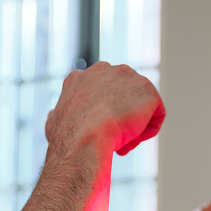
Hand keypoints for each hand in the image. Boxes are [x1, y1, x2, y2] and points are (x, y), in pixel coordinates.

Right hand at [45, 61, 165, 160]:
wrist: (85, 137)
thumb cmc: (67, 137)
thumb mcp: (54, 122)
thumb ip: (57, 116)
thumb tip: (54, 117)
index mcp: (82, 77)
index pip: (102, 94)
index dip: (103, 116)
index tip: (99, 132)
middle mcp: (106, 69)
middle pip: (124, 98)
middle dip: (121, 119)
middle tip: (111, 139)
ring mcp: (128, 77)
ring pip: (140, 108)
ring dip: (134, 127)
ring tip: (119, 140)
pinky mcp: (148, 91)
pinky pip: (157, 115)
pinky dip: (148, 131)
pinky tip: (132, 137)